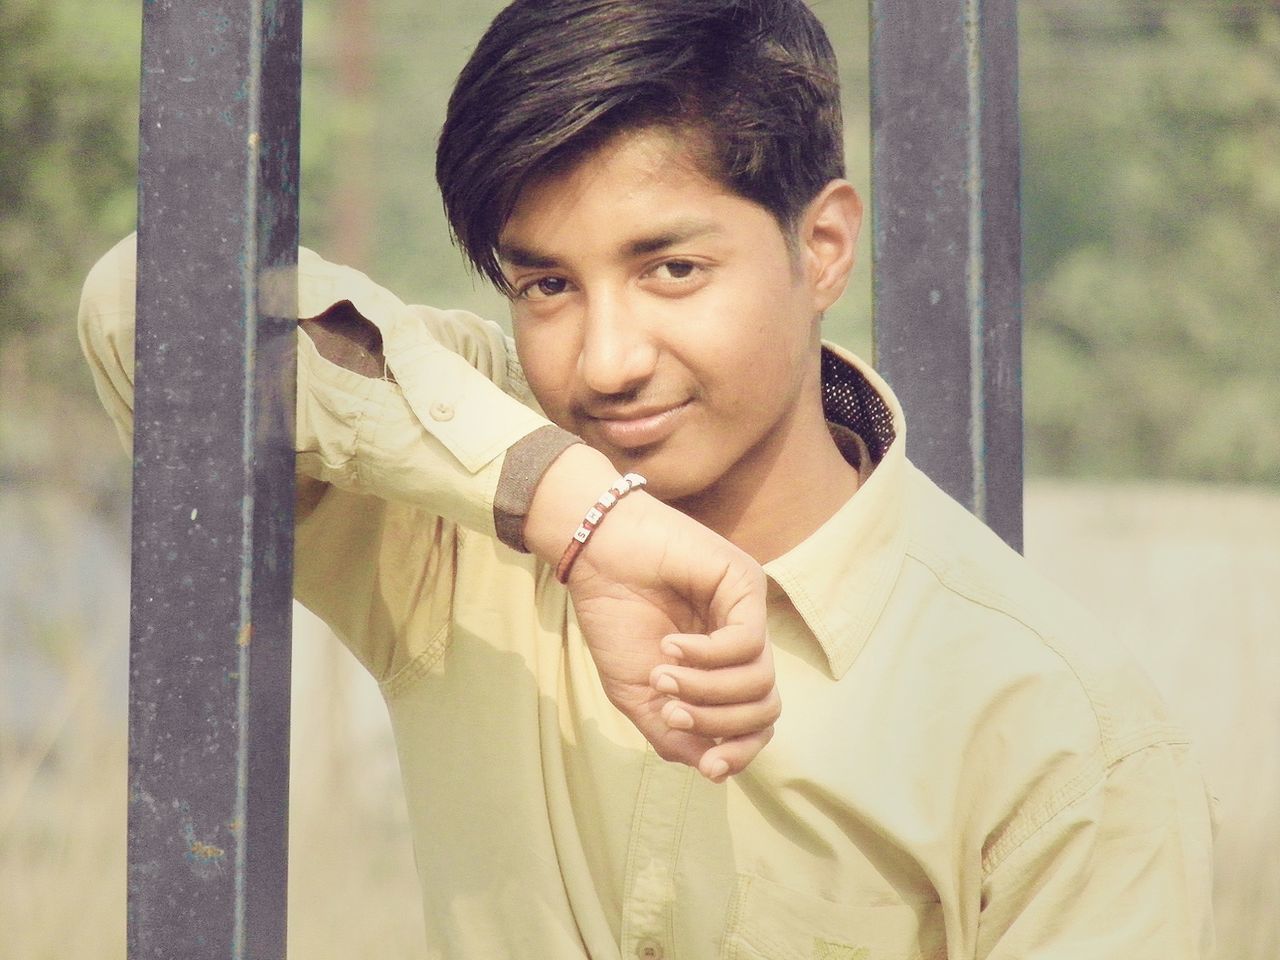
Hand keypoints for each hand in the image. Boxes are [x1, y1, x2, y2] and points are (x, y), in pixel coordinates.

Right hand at [526, 445, 778, 781]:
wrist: (594, 558)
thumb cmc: (613, 617)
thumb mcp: (637, 693)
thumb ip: (672, 734)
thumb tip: (714, 771)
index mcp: (721, 670)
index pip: (756, 723)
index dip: (740, 752)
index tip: (709, 768)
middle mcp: (742, 643)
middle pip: (764, 709)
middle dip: (718, 724)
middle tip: (669, 711)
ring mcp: (747, 613)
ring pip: (759, 681)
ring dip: (705, 690)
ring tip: (663, 674)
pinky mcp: (745, 583)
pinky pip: (746, 642)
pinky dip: (707, 656)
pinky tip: (670, 646)